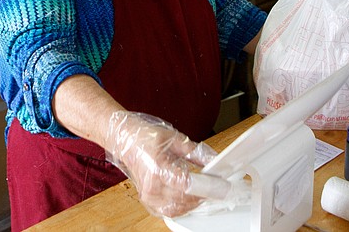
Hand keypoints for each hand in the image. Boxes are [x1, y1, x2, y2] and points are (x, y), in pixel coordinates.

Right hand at [104, 111, 226, 216]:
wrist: (125, 140)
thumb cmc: (146, 137)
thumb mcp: (175, 138)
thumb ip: (196, 152)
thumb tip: (214, 161)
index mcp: (157, 167)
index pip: (187, 184)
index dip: (207, 186)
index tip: (222, 185)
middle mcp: (151, 186)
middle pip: (184, 199)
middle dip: (204, 194)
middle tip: (218, 187)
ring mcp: (148, 196)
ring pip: (177, 209)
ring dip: (195, 202)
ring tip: (206, 190)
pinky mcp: (148, 201)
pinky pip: (169, 211)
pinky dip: (183, 207)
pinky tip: (191, 197)